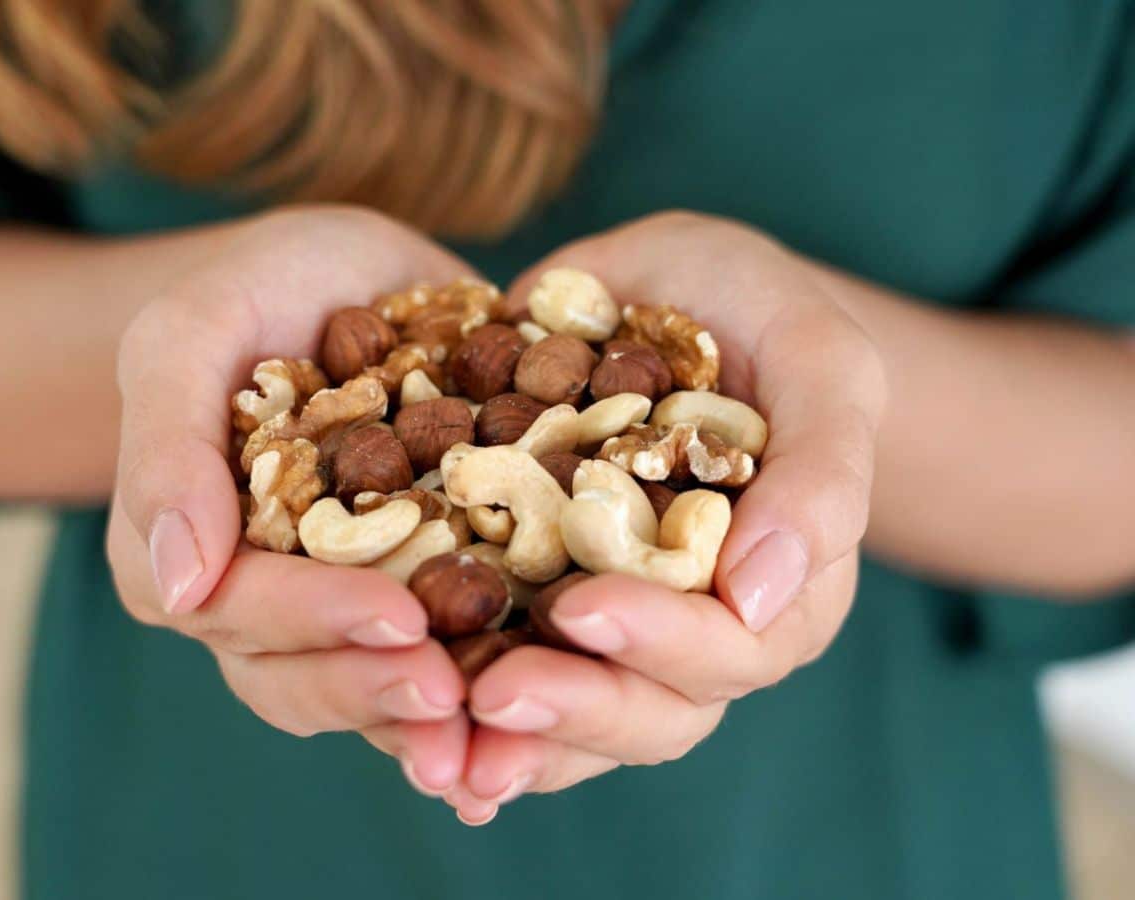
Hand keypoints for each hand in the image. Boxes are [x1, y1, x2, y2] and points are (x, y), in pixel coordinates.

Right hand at [106, 208, 473, 795]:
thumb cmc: (258, 289)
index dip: (315, 621)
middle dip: (376, 689)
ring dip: (428, 720)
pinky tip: (538, 725)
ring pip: (370, 686)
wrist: (347, 275)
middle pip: (302, 675)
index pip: (240, 608)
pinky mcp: (422, 586)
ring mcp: (346, 599)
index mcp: (196, 548)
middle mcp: (265, 595)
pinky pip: (443, 654)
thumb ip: (169, 444)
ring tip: (495, 741)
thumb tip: (177, 585)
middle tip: (454, 698)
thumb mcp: (194, 332)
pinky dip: (483, 692)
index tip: (400, 618)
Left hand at [443, 211, 886, 823]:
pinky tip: (405, 724)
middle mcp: (700, 624)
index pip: (734, 649)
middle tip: (490, 697)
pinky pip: (509, 667)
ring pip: (578, 719)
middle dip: (575, 710)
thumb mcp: (820, 360)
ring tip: (434, 748)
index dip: (661, 643)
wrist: (679, 289)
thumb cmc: (763, 313)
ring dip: (511, 740)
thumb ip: (821, 472)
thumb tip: (759, 598)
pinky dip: (459, 705)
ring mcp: (618, 618)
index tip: (578, 608)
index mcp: (781, 584)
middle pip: (652, 710)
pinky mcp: (541, 594)